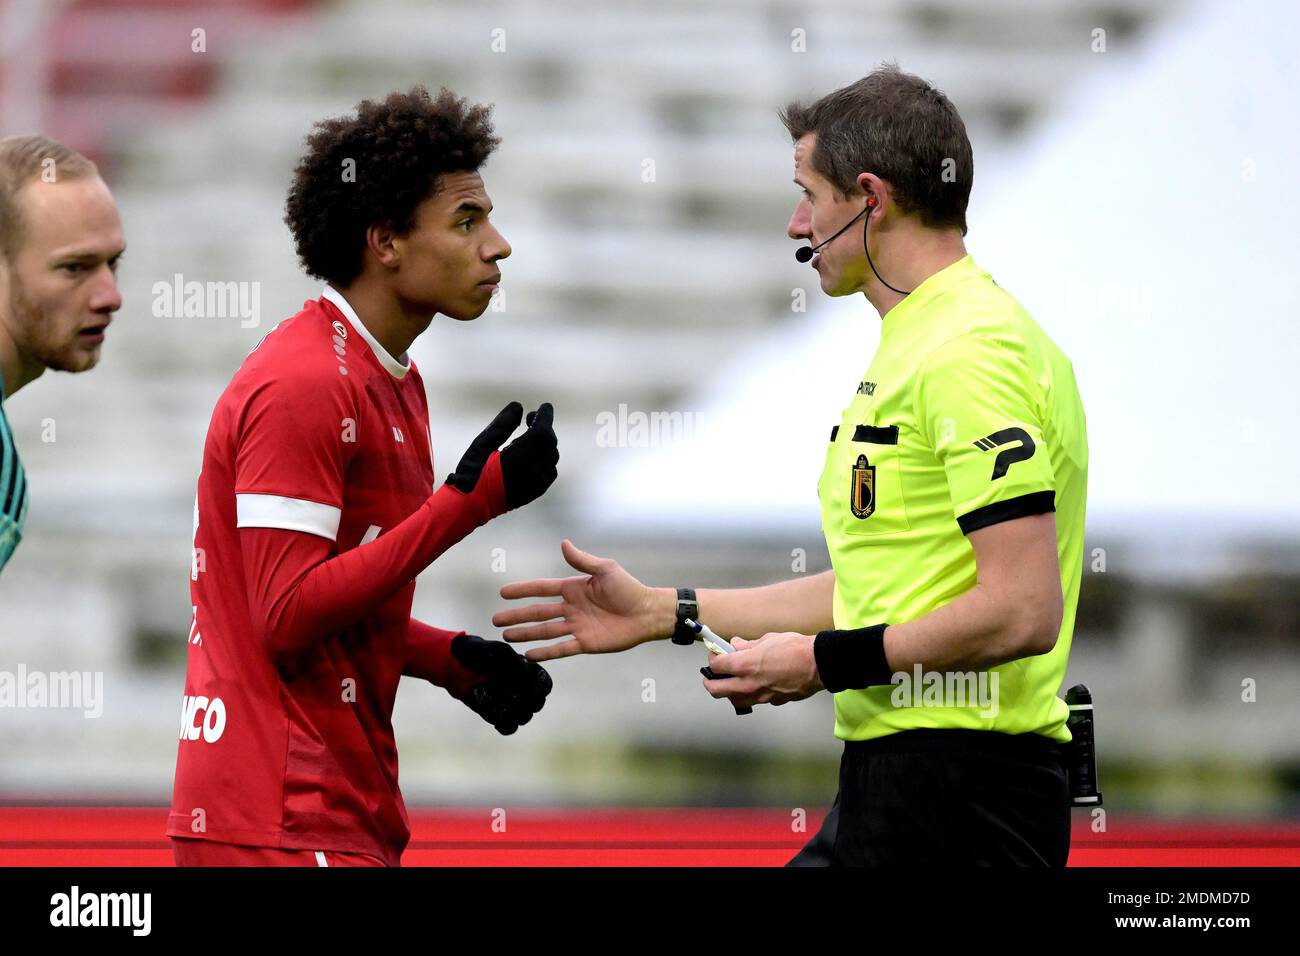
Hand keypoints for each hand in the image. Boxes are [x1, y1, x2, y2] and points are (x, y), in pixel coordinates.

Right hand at [445, 402, 558, 510]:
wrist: (470, 506)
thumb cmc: (472, 473)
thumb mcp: (482, 444)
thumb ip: (502, 425)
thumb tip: (519, 407)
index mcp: (521, 456)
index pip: (543, 430)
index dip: (545, 416)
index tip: (544, 407)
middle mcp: (534, 469)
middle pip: (549, 442)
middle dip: (543, 429)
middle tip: (529, 421)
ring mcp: (537, 483)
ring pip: (551, 457)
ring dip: (544, 444)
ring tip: (524, 440)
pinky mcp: (536, 492)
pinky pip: (549, 471)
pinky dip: (544, 459)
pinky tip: (529, 457)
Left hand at [450, 634, 552, 734]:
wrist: (452, 665)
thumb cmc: (475, 652)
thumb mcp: (496, 650)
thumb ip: (513, 662)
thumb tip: (526, 679)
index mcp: (527, 670)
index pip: (545, 685)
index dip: (540, 689)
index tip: (527, 688)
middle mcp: (521, 687)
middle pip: (537, 704)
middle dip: (527, 703)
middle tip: (512, 696)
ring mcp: (509, 702)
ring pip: (524, 717)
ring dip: (516, 714)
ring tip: (500, 704)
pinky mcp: (495, 714)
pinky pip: (508, 727)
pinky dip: (505, 724)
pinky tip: (495, 716)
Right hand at [493, 539, 672, 661]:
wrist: (647, 612)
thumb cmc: (629, 588)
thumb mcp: (605, 569)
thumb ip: (582, 560)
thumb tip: (563, 543)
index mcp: (574, 589)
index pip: (542, 589)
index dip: (523, 590)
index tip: (503, 593)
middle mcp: (571, 608)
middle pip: (538, 612)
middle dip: (517, 616)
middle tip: (496, 620)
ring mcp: (577, 626)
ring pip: (545, 631)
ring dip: (526, 634)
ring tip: (506, 637)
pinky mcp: (586, 643)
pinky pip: (561, 648)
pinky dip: (545, 652)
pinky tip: (529, 655)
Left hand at [702, 632, 824, 709]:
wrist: (818, 664)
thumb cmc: (795, 649)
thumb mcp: (767, 640)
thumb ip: (747, 646)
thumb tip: (736, 645)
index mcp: (743, 666)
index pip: (715, 666)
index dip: (713, 659)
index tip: (716, 654)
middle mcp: (747, 684)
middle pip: (716, 690)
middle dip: (710, 681)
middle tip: (714, 674)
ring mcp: (760, 696)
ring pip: (734, 699)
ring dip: (729, 691)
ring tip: (734, 680)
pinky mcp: (772, 702)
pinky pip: (754, 700)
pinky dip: (751, 693)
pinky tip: (757, 682)